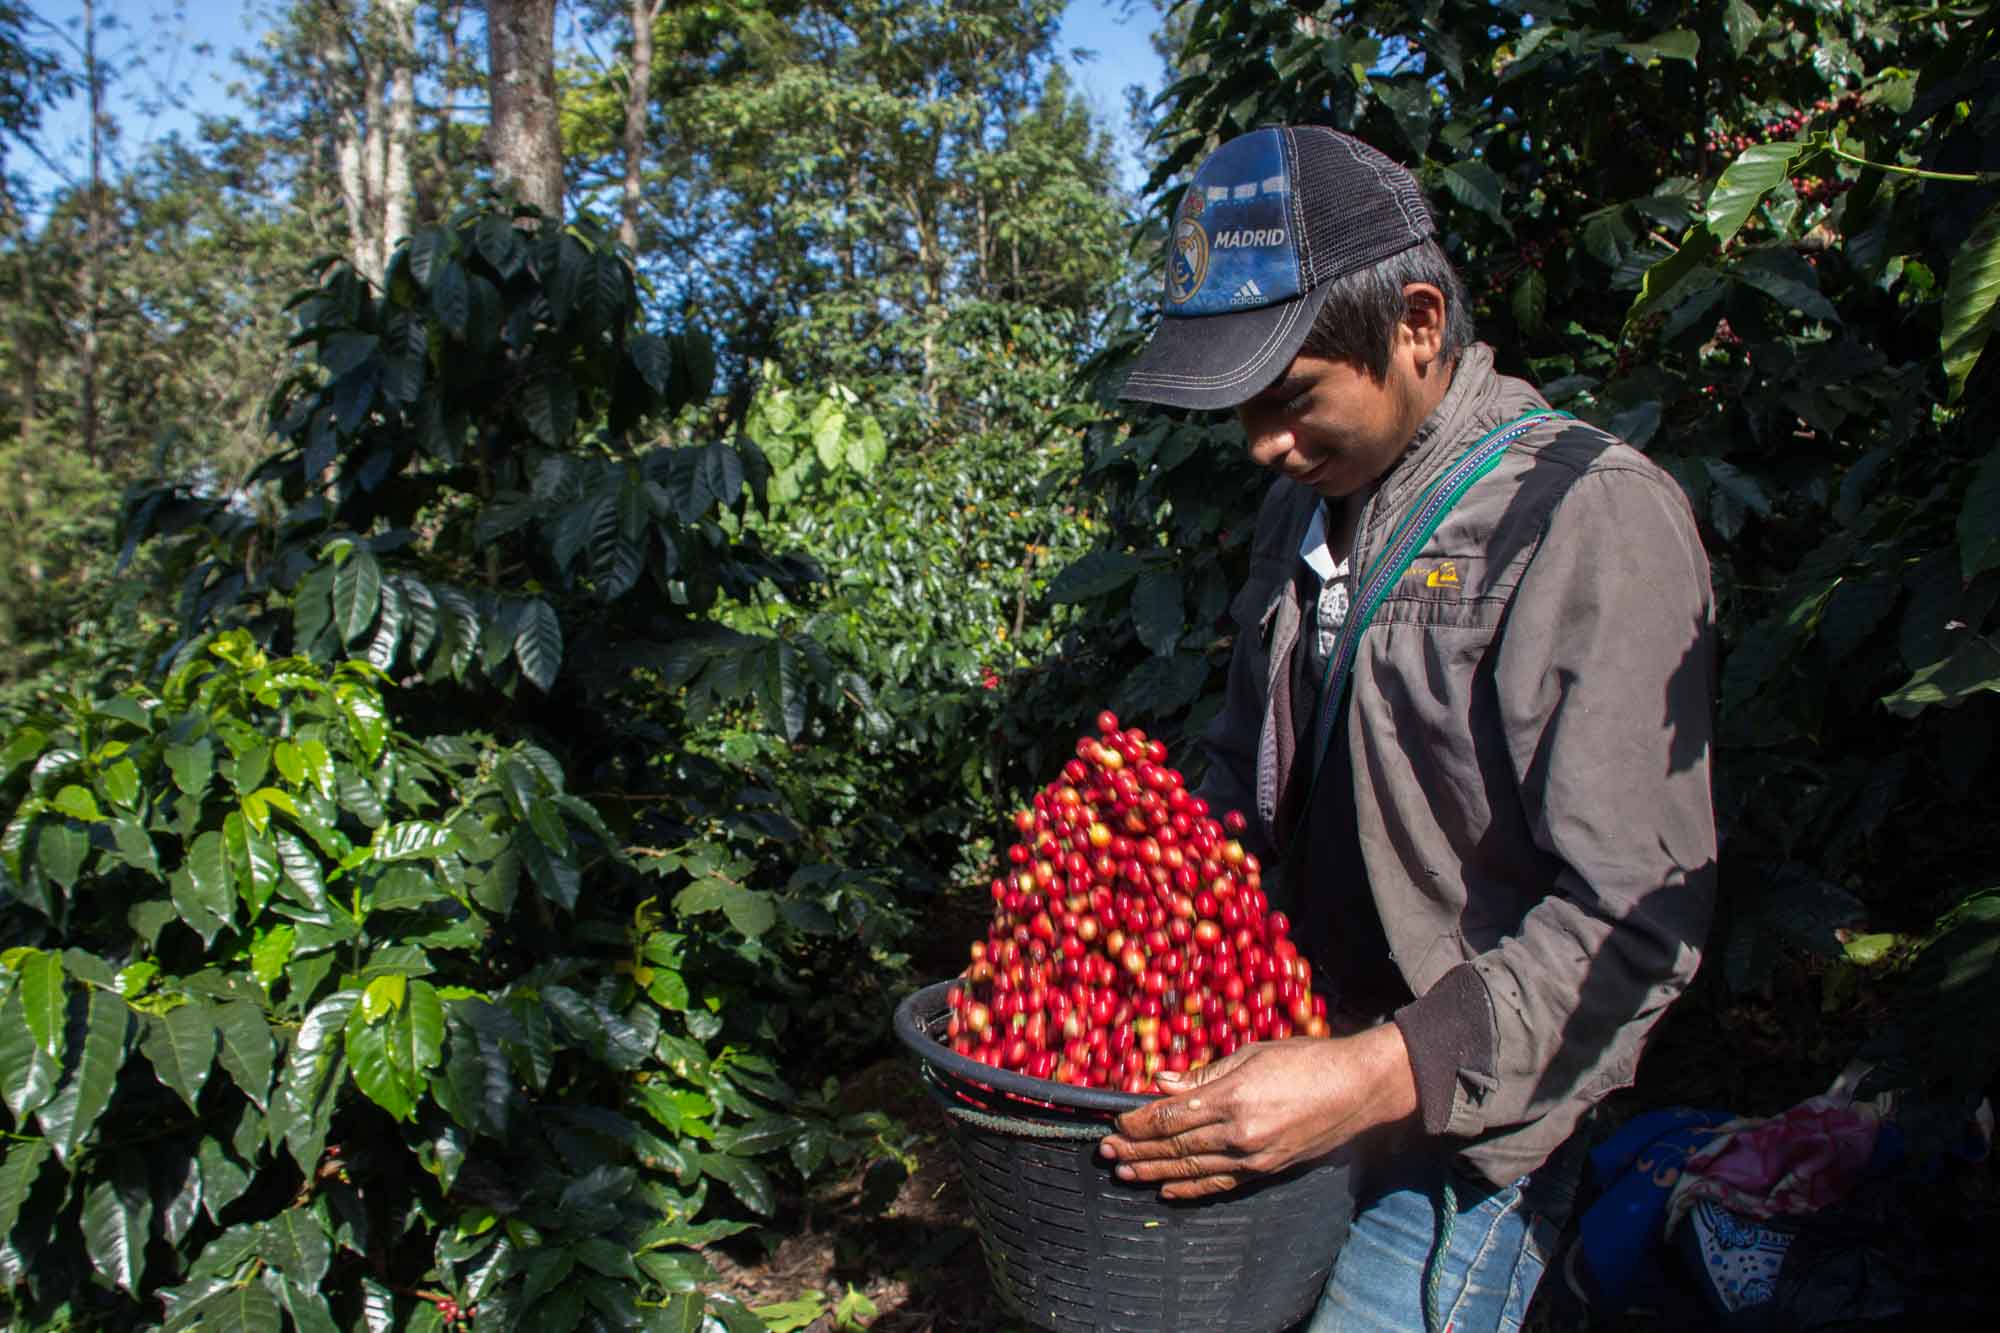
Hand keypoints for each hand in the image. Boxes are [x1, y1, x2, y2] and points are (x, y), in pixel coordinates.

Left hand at [1097, 1024, 1419, 1199]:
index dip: (1139, 1123)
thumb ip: (1204, 1074)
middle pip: (1175, 1146)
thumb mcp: (1251, 1055)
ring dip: (1153, 1172)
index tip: (1116, 1125)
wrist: (1357, 1089)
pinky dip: (1190, 1188)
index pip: (1171, 1117)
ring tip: (1124, 1173)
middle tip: (1106, 1154)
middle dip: (1137, 1150)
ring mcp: (1254, 1157)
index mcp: (1233, 1098)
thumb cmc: (1306, 1060)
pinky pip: (1220, 1183)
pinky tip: (1166, 1189)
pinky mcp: (1267, 1170)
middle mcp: (1239, 1134)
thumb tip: (1162, 1083)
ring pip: (1192, 1169)